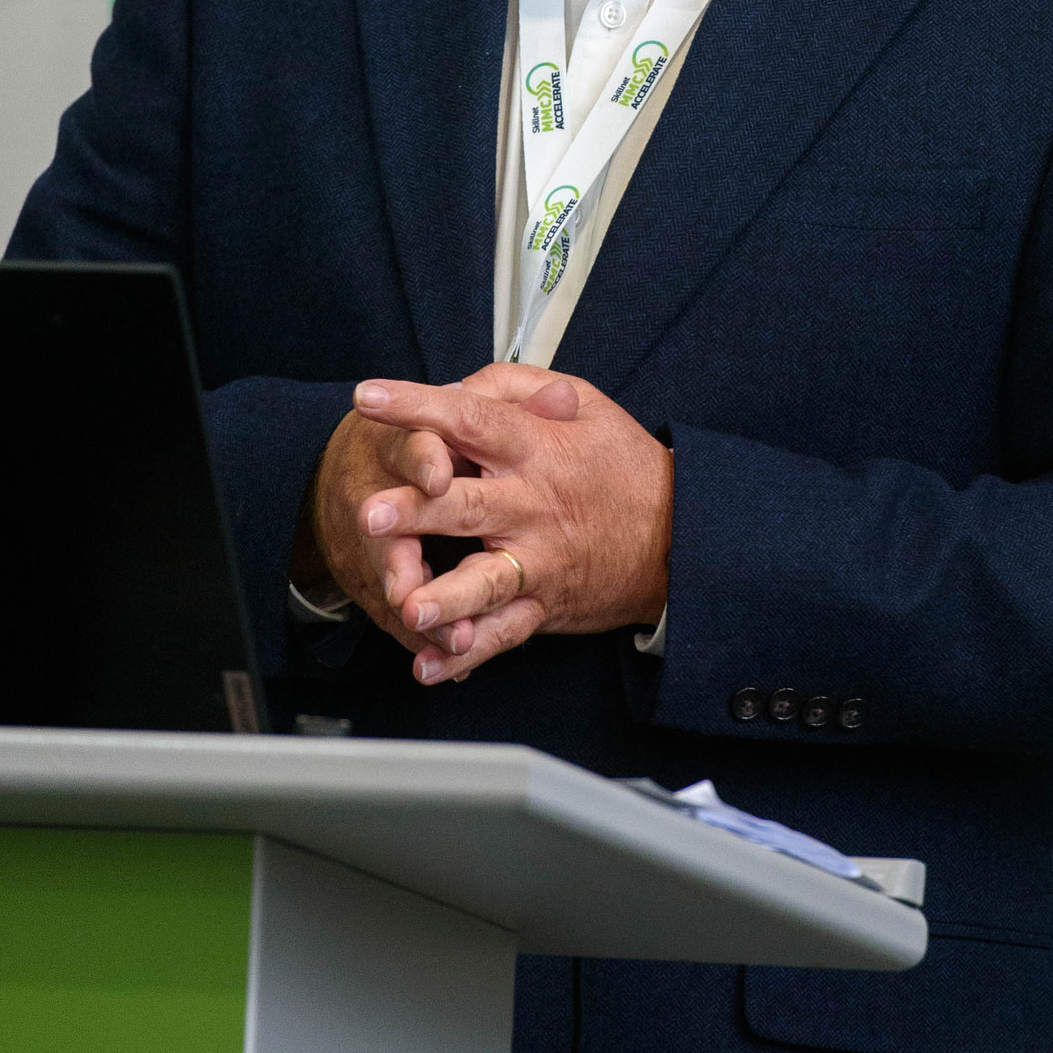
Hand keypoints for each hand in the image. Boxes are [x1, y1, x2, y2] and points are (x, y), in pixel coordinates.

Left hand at [313, 362, 672, 685]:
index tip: (370, 397)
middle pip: (468, 505)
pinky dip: (466, 654)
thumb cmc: (625, 467)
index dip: (419, 406)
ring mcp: (539, 559)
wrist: (681, 534)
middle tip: (373, 514)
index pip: (471, 420)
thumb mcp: (586, 404)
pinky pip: (502, 633)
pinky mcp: (543, 602)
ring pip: (486, 580)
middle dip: (418, 511)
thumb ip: (517, 388)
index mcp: (537, 449)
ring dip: (446, 596)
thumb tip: (460, 386)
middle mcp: (533, 506)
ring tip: (411, 607)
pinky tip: (430, 666)